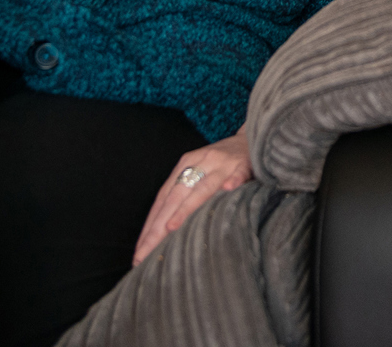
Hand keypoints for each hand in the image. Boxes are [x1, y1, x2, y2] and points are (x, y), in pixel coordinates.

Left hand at [134, 127, 252, 264]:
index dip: (150, 226)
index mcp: (185, 166)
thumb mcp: (200, 173)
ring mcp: (222, 163)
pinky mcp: (244, 163)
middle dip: (158, 228)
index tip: (139, 253)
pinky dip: (233, 182)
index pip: (162, 199)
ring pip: (202, 187)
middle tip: (145, 254)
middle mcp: (200, 163)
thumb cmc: (222, 164)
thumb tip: (164, 233)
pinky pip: (238, 173)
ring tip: (172, 227)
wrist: (252, 138)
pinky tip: (229, 189)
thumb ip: (184, 196)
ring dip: (186, 208)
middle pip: (175, 197)